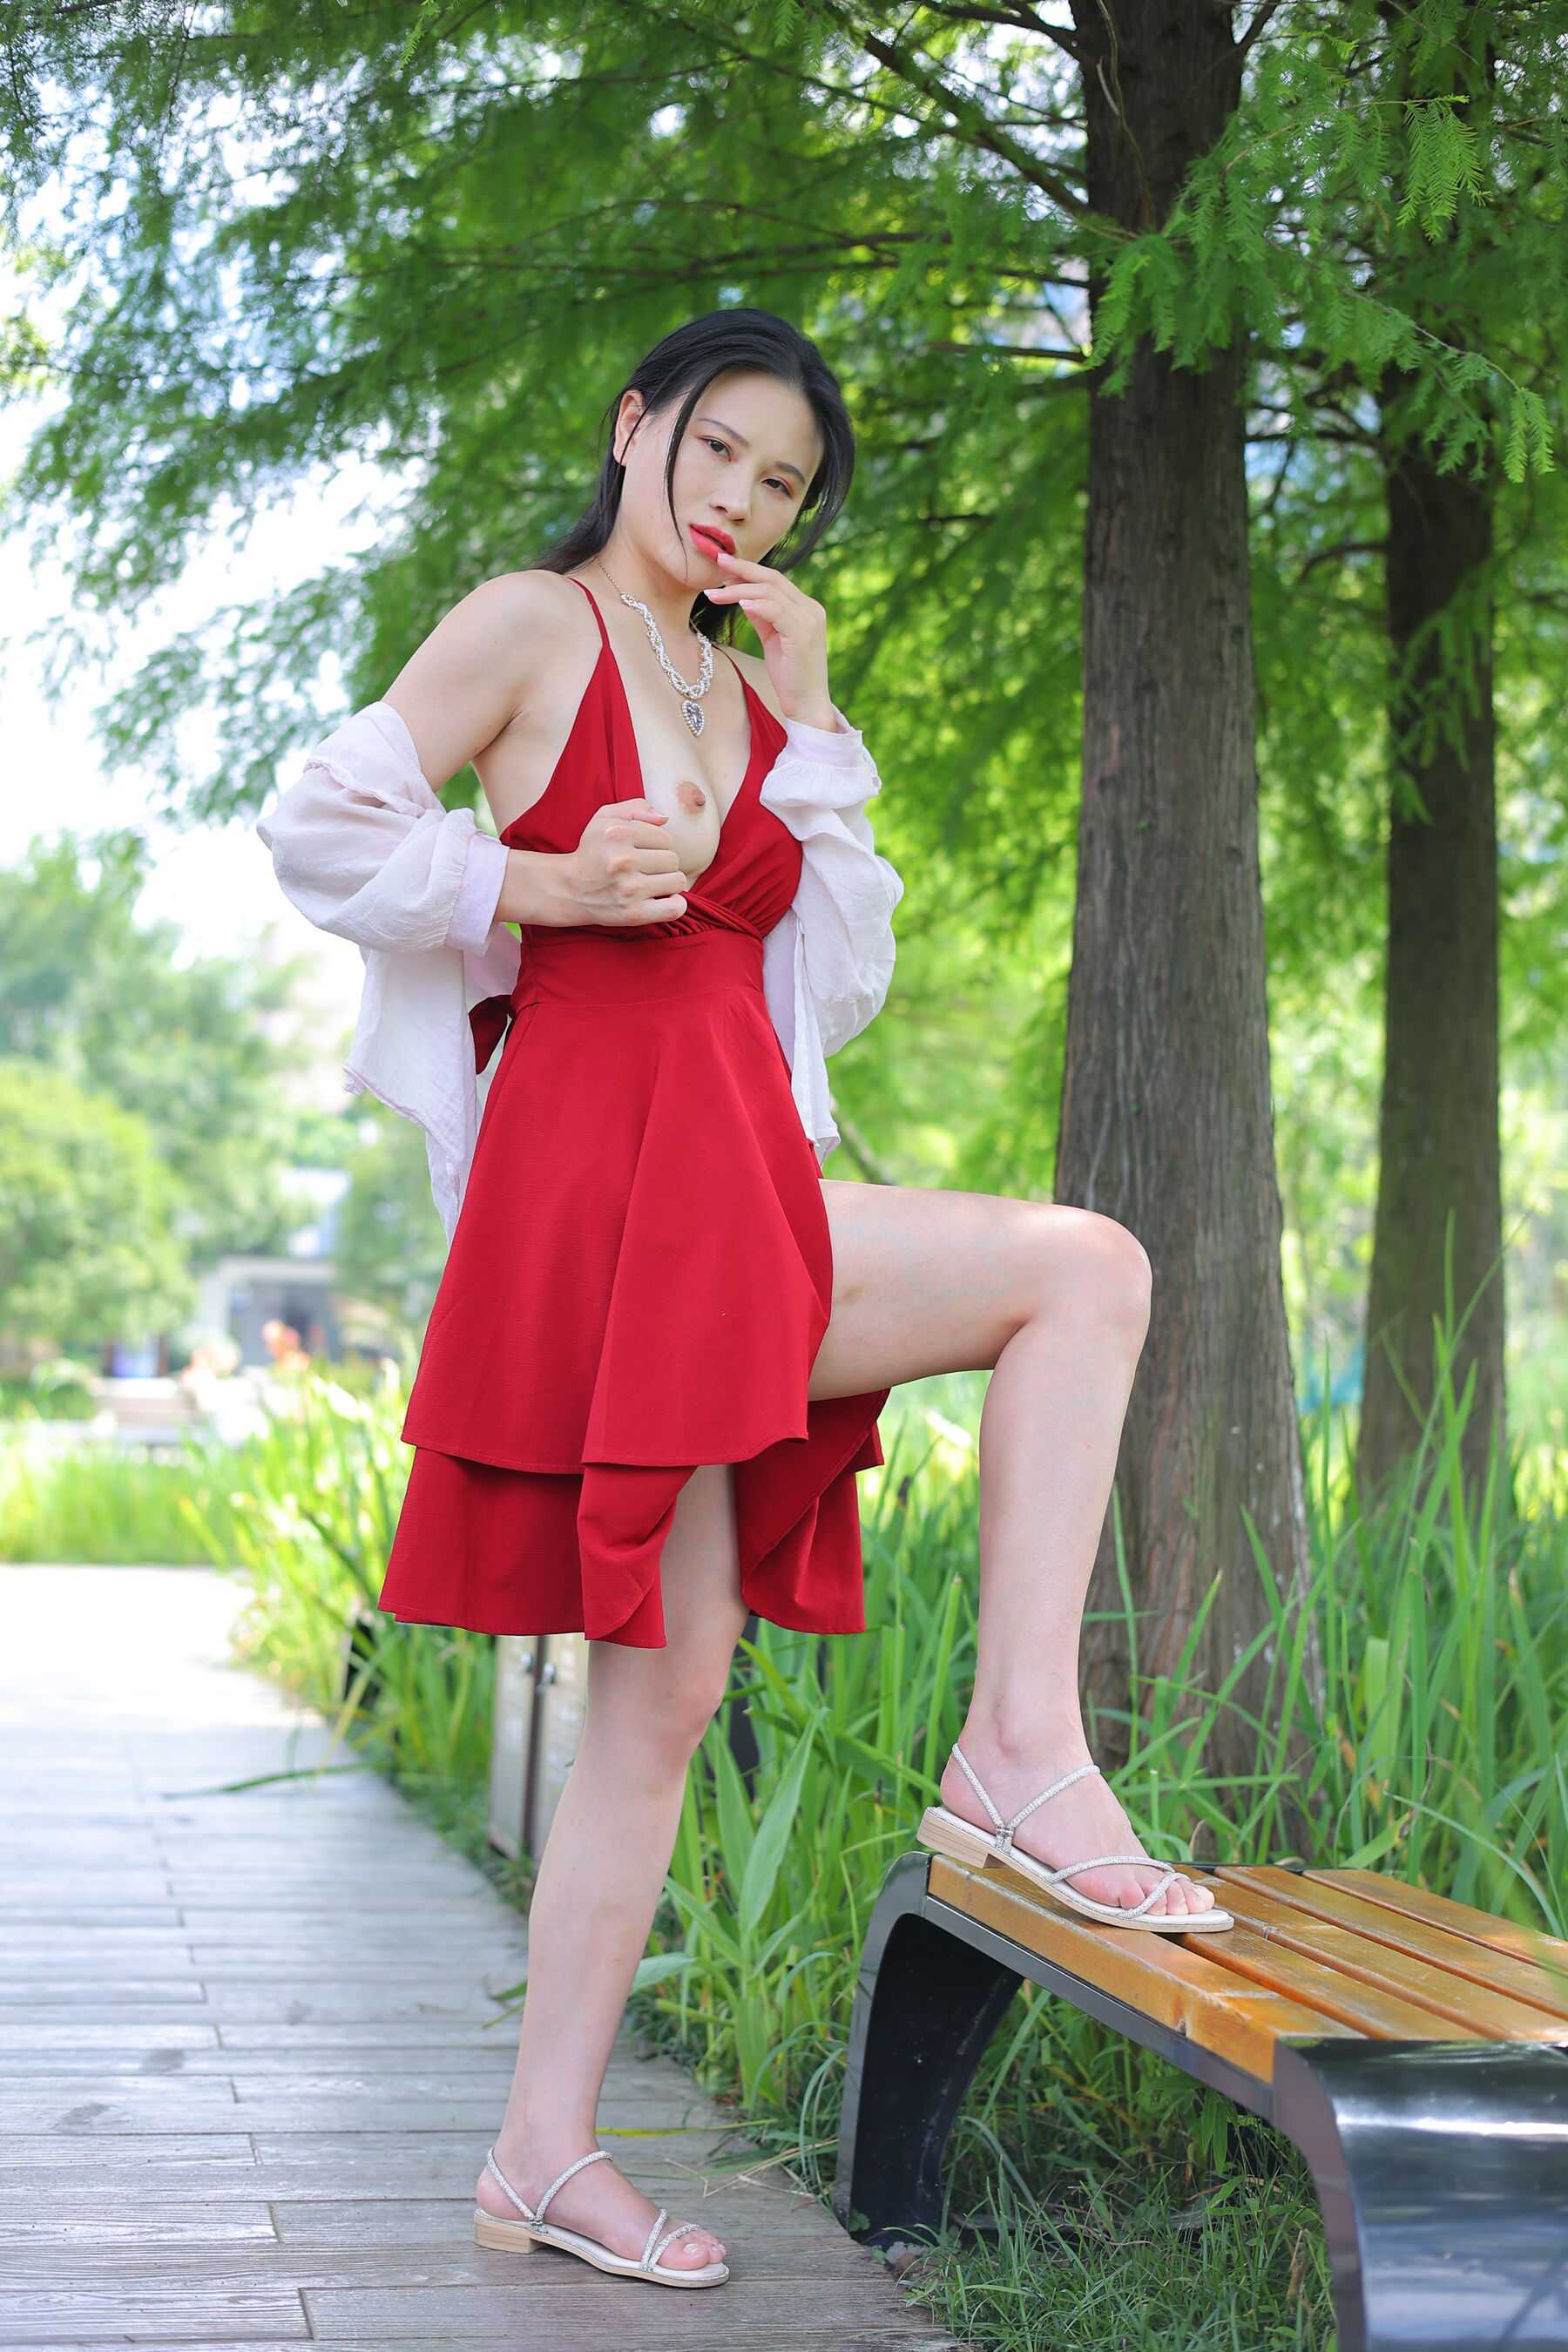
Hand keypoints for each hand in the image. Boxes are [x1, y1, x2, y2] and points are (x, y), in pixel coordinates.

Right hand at [564, 797, 691, 925]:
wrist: (568, 889)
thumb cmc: (591, 852)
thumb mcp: (604, 819)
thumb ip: (635, 808)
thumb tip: (664, 818)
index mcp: (618, 833)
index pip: (665, 838)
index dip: (657, 845)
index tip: (642, 852)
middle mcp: (623, 860)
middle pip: (673, 859)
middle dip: (662, 864)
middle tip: (646, 869)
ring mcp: (629, 889)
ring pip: (677, 881)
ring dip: (669, 882)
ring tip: (653, 883)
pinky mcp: (633, 913)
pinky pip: (674, 908)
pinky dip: (676, 904)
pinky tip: (663, 898)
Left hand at [703, 551, 837, 728]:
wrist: (807, 704)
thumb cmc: (789, 675)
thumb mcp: (772, 639)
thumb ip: (762, 616)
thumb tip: (742, 595)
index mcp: (806, 608)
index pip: (775, 580)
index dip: (749, 570)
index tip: (723, 564)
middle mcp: (811, 609)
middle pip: (773, 579)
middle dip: (743, 569)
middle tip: (717, 562)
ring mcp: (809, 620)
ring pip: (770, 593)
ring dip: (738, 589)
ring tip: (713, 593)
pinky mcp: (803, 634)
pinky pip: (776, 611)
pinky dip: (756, 604)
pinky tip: (738, 603)